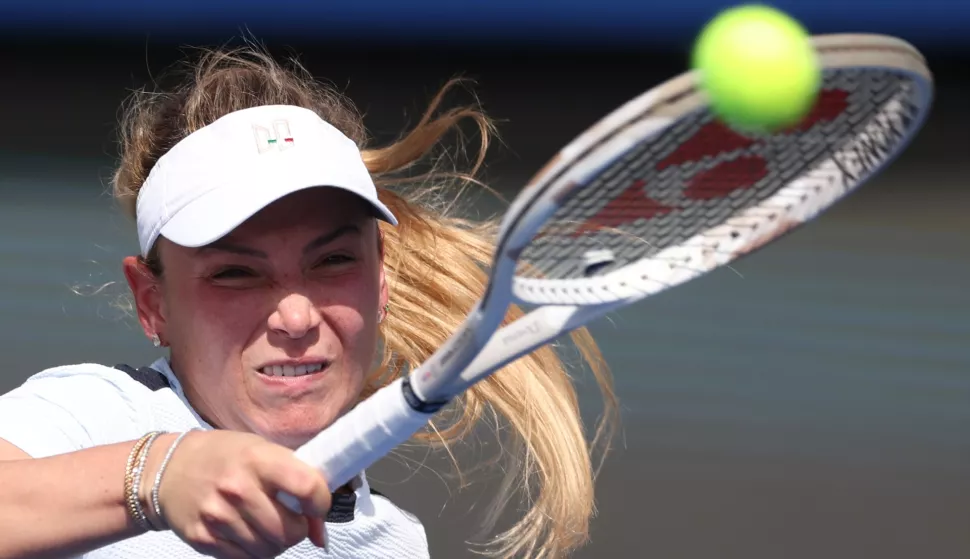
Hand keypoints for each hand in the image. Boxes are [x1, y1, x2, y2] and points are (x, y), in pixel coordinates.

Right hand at [143, 431, 330, 557]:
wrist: (169, 470)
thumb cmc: (227, 456)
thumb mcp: (262, 451)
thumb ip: (295, 481)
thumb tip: (319, 533)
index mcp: (257, 459)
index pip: (307, 487)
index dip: (321, 502)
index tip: (317, 505)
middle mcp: (237, 488)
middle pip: (290, 530)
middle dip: (298, 529)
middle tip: (290, 519)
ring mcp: (218, 516)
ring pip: (270, 550)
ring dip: (277, 543)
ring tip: (268, 524)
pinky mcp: (204, 538)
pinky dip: (255, 551)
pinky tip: (248, 532)